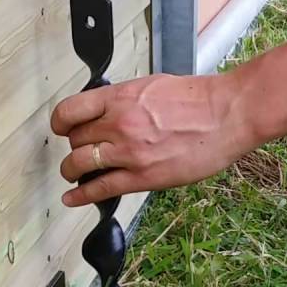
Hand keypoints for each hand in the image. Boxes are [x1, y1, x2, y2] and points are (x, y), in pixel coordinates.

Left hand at [51, 72, 258, 206]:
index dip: (60, 123)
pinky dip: (81, 196)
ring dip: (72, 171)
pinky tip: (72, 199)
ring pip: (80, 164)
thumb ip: (124, 100)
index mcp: (119, 97)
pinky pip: (100, 188)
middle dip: (75, 147)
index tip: (61, 129)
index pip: (70, 111)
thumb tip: (107, 112)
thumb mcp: (151, 87)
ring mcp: (129, 152)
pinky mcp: (143, 176)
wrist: (226, 114)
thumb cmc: (197, 99)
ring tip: (74, 174)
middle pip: (75, 140)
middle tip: (81, 152)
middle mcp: (118, 123)